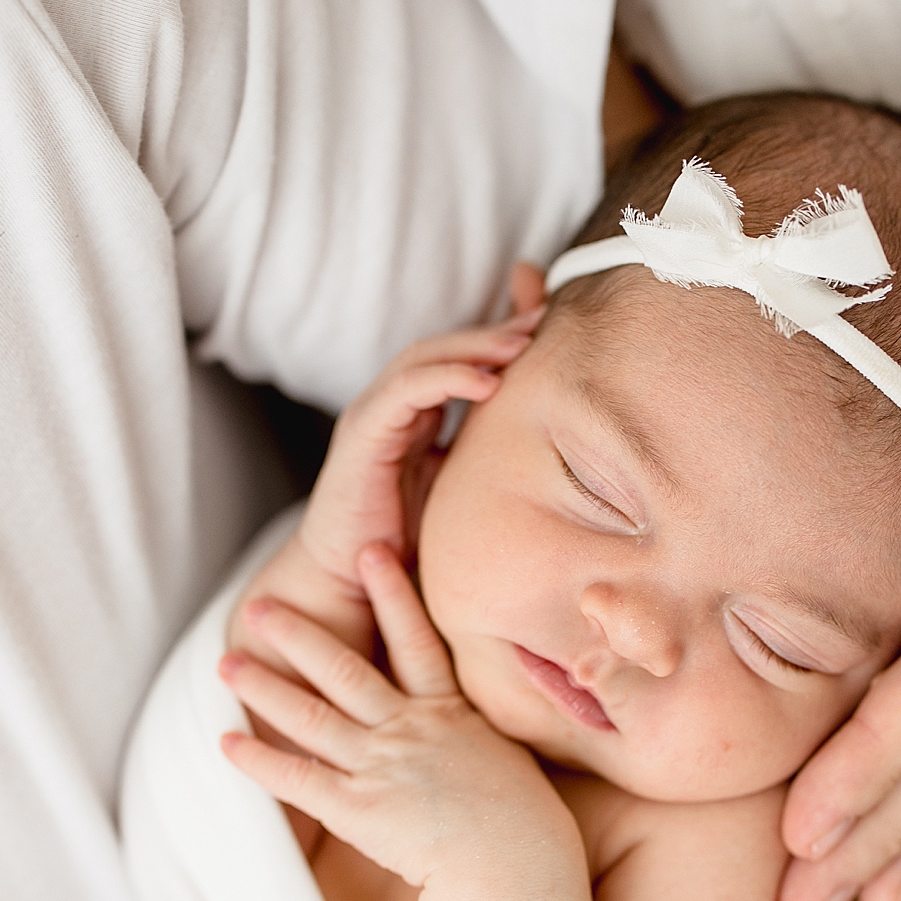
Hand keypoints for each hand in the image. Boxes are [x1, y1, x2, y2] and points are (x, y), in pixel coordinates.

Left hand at [221, 547, 568, 892]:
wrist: (515, 863)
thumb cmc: (529, 828)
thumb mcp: (517, 764)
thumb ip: (489, 742)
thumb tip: (490, 738)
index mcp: (450, 715)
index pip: (415, 640)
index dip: (392, 593)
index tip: (373, 551)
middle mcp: (408, 730)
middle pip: (342, 670)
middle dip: (297, 634)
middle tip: (260, 606)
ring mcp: (379, 765)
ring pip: (311, 715)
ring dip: (265, 687)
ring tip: (227, 662)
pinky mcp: (357, 809)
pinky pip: (298, 779)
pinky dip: (261, 761)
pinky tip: (227, 743)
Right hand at [236, 303, 541, 659]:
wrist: (349, 582)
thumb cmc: (405, 543)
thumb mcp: (460, 493)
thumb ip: (486, 465)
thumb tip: (552, 458)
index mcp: (414, 416)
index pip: (457, 360)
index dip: (499, 341)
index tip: (550, 330)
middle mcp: (391, 407)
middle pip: (443, 348)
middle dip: (493, 331)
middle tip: (543, 318)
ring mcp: (373, 416)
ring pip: (423, 358)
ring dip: (474, 347)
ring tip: (520, 344)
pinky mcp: (362, 435)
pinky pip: (405, 391)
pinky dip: (446, 379)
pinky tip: (487, 383)